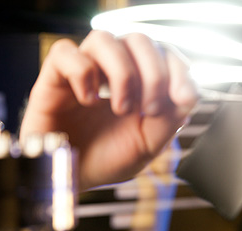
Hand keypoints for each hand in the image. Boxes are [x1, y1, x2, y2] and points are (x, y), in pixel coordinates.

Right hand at [20, 30, 197, 189]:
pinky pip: (65, 51)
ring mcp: (83, 70)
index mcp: (139, 80)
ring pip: (103, 39)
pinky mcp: (53, 78)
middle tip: (150, 109)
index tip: (184, 98)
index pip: (163, 52)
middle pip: (137, 40)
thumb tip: (188, 94)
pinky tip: (88, 100)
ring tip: (121, 108)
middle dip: (154, 74)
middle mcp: (111, 69)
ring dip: (122, 73)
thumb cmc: (107, 160)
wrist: (73, 180)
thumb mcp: (149, 144)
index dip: (178, 69)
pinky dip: (82, 72)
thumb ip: (170, 118)